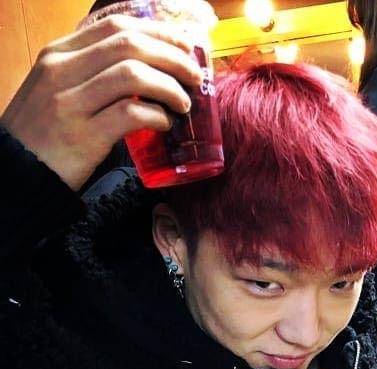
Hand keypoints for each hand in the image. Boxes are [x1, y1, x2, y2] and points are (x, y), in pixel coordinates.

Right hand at [0, 14, 203, 190]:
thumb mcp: (58, 88)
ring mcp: (71, 102)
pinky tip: (165, 124)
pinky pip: (130, 115)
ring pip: (133, 75)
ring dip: (169, 87)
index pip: (115, 27)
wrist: (17, 170)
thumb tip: (145, 69)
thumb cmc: (45, 132)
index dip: (158, 32)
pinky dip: (157, 116)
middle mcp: (62, 70)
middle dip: (172, 57)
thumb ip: (91, 72)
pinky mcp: (83, 136)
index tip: (184, 46)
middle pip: (130, 45)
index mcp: (58, 54)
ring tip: (184, 104)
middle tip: (195, 76)